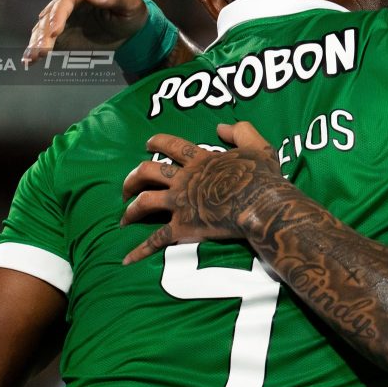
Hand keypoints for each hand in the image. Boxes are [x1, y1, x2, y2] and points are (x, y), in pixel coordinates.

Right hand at [23, 0, 146, 65]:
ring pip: (44, 28)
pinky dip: (36, 49)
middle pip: (51, 15)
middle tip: (41, 50)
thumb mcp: (130, 3)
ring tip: (32, 58)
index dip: (58, 15)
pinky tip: (29, 61)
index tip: (55, 31)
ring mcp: (62, 17)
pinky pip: (45, 40)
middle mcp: (68, 1)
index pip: (66, 0)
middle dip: (45, 33)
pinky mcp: (60, 33)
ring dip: (36, 42)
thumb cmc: (131, 11)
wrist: (129, 28)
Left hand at [120, 123, 284, 264]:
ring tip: (124, 218)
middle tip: (127, 186)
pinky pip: (156, 240)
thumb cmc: (263, 178)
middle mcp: (184, 179)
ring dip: (130, 210)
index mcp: (200, 159)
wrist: (261, 205)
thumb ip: (241, 131)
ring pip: (144, 202)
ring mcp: (180, 203)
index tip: (148, 143)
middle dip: (132, 178)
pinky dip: (140, 250)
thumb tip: (221, 127)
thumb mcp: (258, 146)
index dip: (158, 141)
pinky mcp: (183, 227)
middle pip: (147, 172)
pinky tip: (126, 259)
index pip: (172, 145)